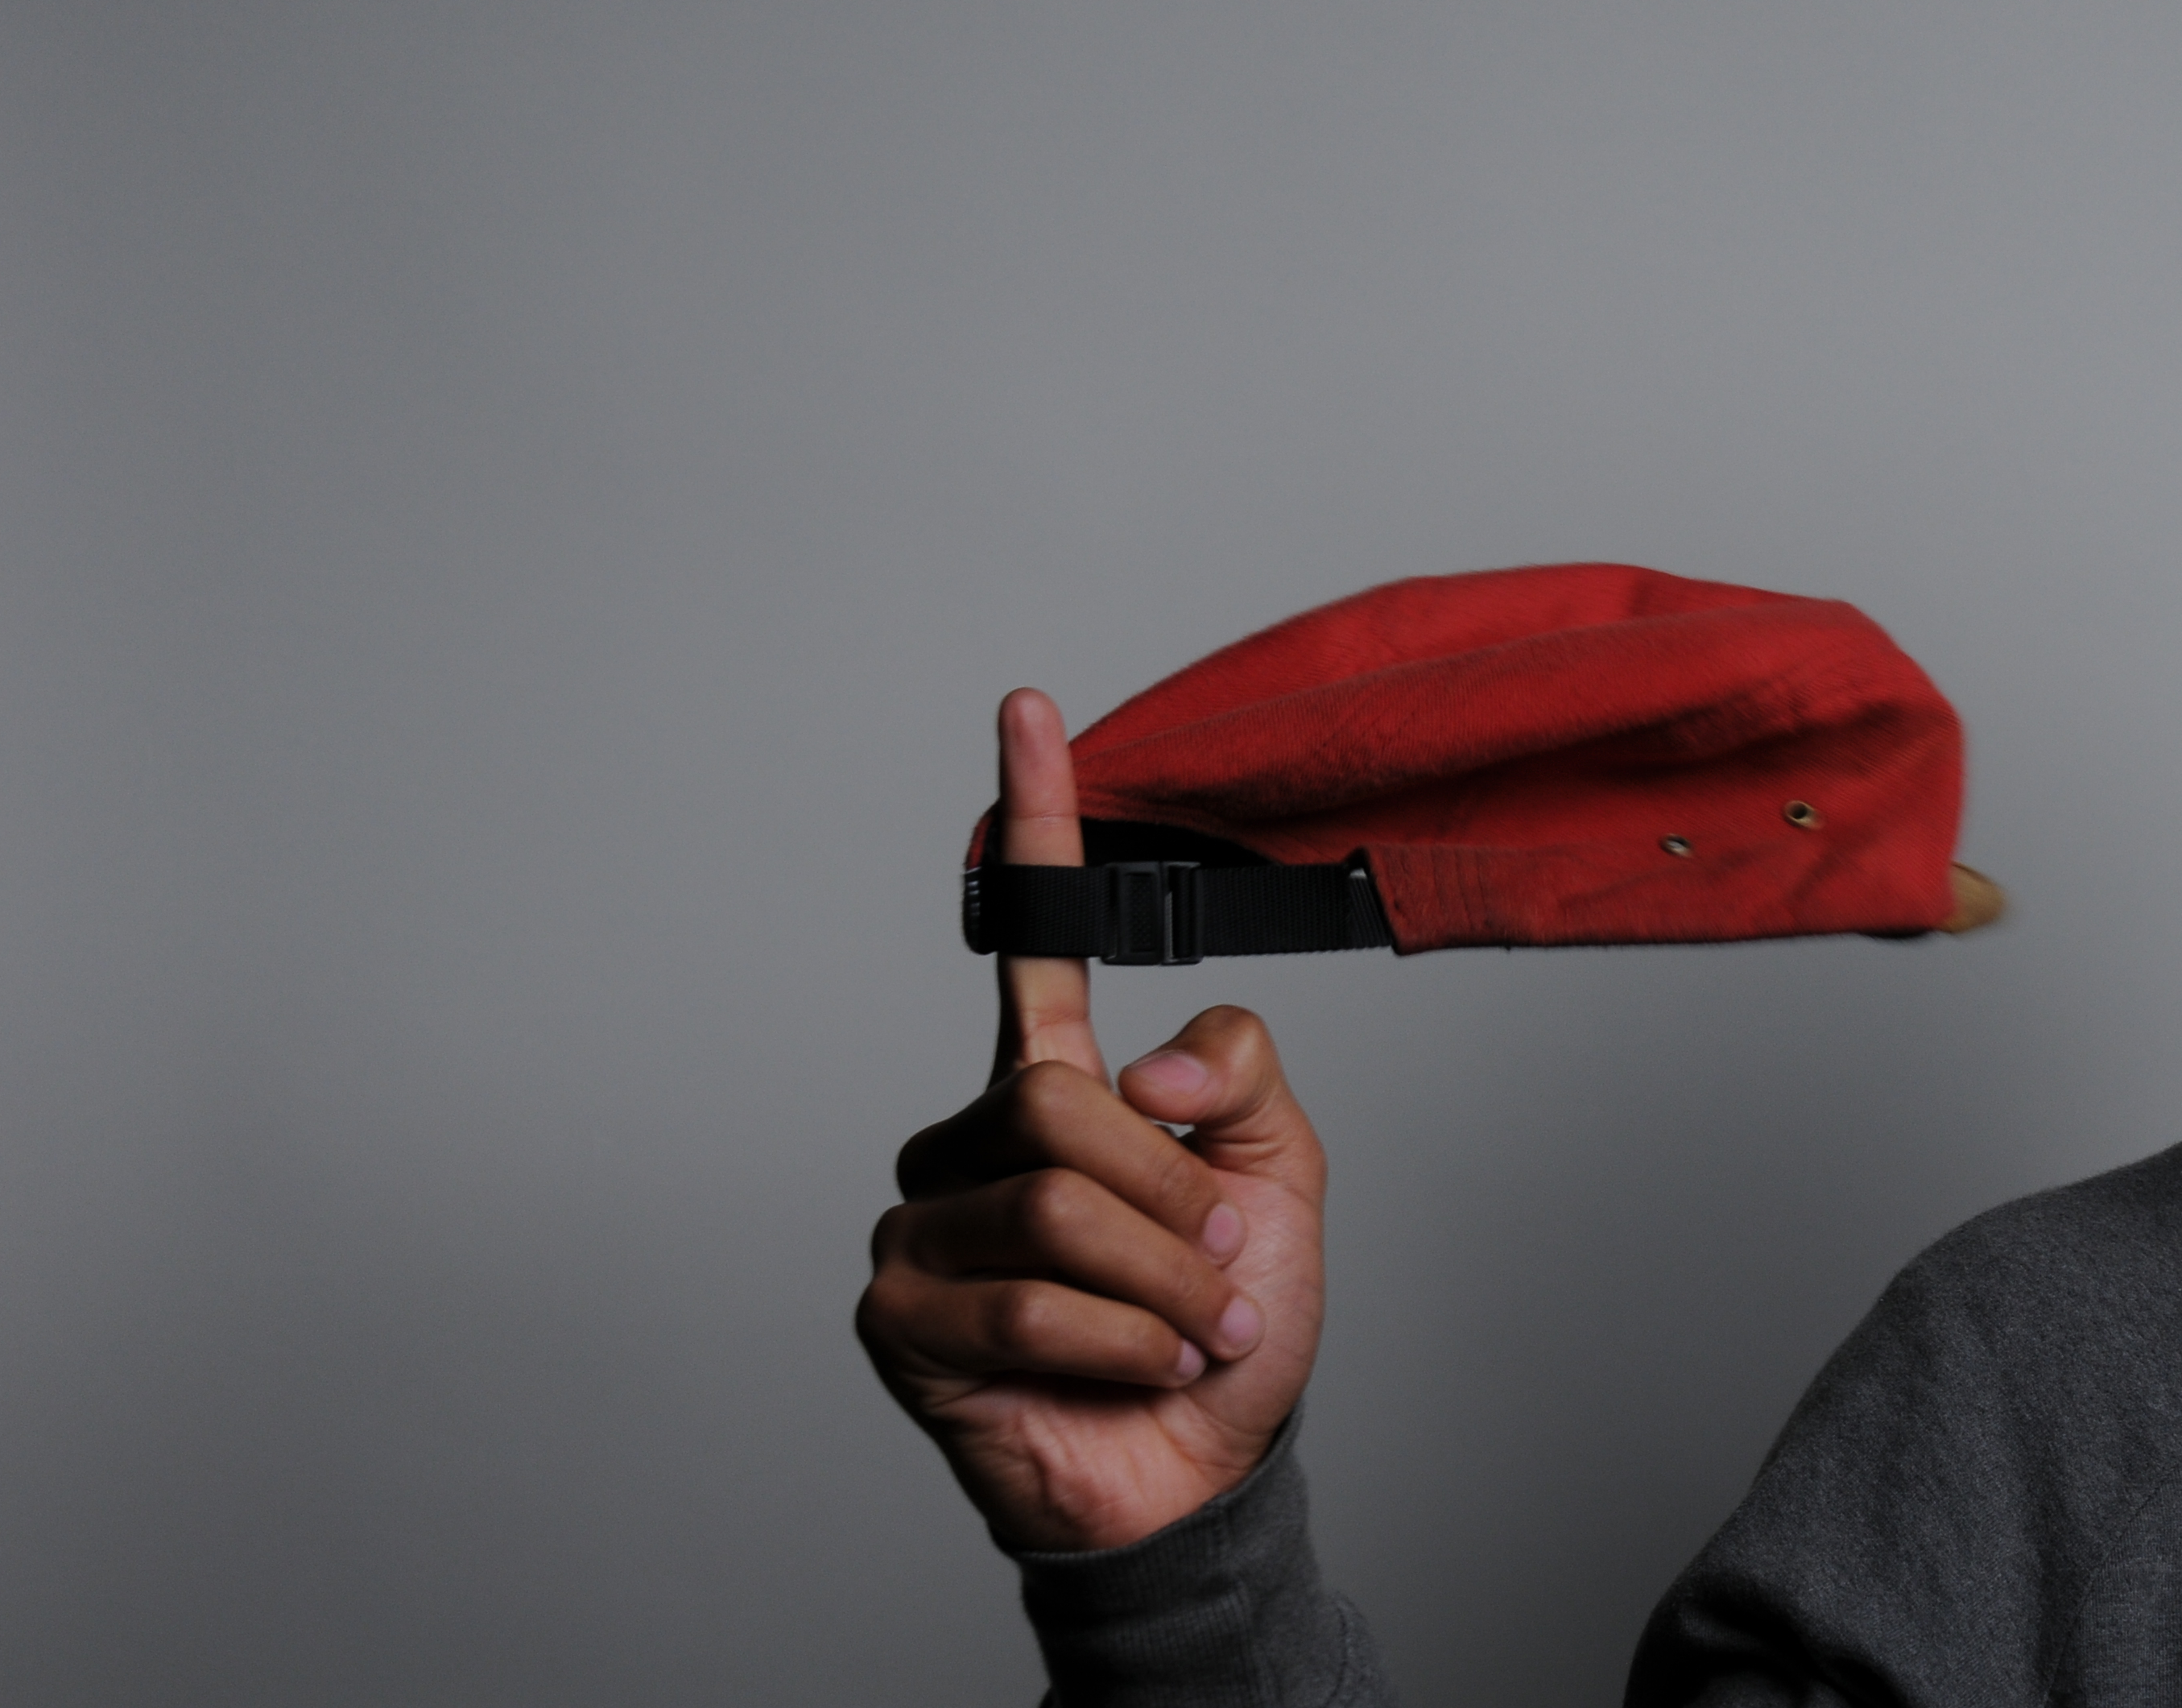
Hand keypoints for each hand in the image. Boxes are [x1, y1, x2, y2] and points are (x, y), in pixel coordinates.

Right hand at [855, 689, 1328, 1550]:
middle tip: (1220, 1266)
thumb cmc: (1226, 1322)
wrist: (1201, 1472)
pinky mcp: (901, 1316)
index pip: (1038, 937)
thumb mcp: (1280, 1175)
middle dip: (1172, 1198)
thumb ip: (1238, 1078)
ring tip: (1189, 1329)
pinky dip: (1122, 1343)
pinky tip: (1142, 1370)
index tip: (1030, 709)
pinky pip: (1029, 1306)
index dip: (1041, 820)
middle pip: (1062, 1106)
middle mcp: (975, 1137)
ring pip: (1054, 1206)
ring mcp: (927, 1223)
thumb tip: (1142, 1068)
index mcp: (1062, 1081)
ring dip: (1162, 1283)